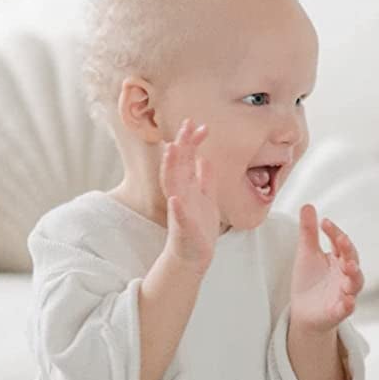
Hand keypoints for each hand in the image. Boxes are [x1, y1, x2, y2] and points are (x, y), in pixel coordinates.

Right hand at [161, 120, 217, 273]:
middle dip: (182, 145)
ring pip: (173, 185)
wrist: (195, 255)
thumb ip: (204, 179)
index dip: (191, 142)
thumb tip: (204, 158)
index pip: (187, 160)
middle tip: (186, 124)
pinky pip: (178, 216)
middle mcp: (181, 194)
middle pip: (178, 165)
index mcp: (188, 187)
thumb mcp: (207, 198)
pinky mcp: (183, 228)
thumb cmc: (200, 227)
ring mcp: (180, 210)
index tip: (198, 125)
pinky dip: (177, 207)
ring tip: (172, 150)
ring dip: (171, 167)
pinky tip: (175, 199)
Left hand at [289, 204, 363, 332]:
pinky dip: (348, 304)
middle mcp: (345, 275)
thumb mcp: (306, 254)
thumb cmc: (310, 282)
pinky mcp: (339, 310)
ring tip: (349, 267)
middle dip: (349, 250)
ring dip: (354, 275)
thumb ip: (308, 232)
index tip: (324, 222)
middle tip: (342, 240)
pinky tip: (347, 300)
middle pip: (352, 260)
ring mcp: (344, 293)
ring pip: (355, 283)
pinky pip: (346, 307)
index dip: (335, 232)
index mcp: (338, 259)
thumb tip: (308, 207)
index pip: (341, 243)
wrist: (305, 312)